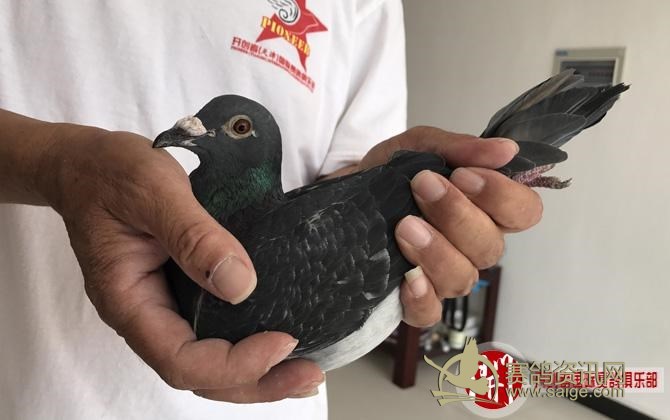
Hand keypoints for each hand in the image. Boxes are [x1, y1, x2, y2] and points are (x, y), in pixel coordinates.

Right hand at [39, 126, 323, 401]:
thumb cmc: (109, 172)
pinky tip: (279, 338)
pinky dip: (248, 342)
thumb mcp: (153, 192)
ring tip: (303, 369)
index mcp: (128, 300)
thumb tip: (240, 284)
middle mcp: (145, 314)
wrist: (87, 163)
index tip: (282, 342)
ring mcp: (163, 305)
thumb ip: (193, 236)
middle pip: (200, 374)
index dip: (234, 363)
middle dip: (256, 380)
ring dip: (257, 371)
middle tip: (308, 374)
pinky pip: (213, 330)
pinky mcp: (181, 291)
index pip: (180, 359)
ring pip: (208, 360)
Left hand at [357, 126, 542, 326]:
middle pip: (491, 247)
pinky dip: (421, 298)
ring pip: (462, 279)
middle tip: (422, 186)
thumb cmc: (389, 174)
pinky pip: (429, 313)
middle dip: (457, 215)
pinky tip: (407, 278)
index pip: (524, 212)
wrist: (343, 197)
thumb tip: (505, 150)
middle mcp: (472, 246)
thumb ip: (460, 147)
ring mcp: (444, 275)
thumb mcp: (417, 146)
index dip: (501, 196)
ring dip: (437, 251)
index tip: (462, 175)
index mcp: (485, 208)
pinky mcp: (414, 299)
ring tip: (404, 226)